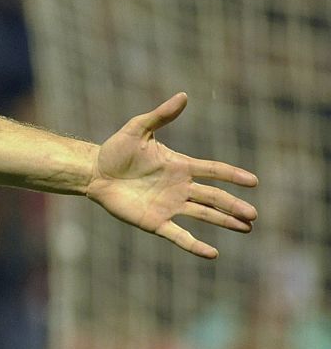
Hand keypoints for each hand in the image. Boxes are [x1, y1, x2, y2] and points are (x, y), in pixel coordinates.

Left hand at [85, 93, 257, 258]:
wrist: (94, 172)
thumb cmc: (115, 150)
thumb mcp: (138, 129)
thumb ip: (161, 116)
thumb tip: (183, 96)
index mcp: (180, 166)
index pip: (214, 171)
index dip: (233, 176)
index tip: (253, 181)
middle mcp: (180, 188)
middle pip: (214, 198)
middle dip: (234, 206)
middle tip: (254, 215)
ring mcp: (169, 206)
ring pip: (204, 215)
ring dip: (225, 222)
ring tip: (246, 228)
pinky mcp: (155, 222)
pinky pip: (179, 235)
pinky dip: (194, 245)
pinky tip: (212, 253)